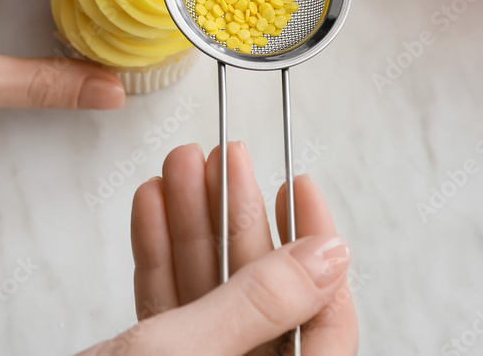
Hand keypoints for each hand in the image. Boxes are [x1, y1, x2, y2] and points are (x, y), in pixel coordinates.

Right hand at [82, 143, 358, 354]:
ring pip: (209, 297)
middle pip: (261, 298)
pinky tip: (153, 209)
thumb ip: (259, 305)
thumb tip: (329, 257)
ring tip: (180, 168)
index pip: (326, 323)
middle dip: (237, 219)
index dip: (315, 249)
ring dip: (192, 227)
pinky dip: (158, 258)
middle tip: (226, 160)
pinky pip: (167, 311)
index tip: (300, 188)